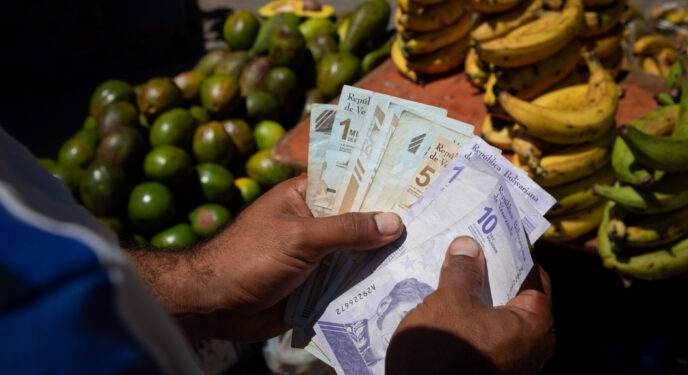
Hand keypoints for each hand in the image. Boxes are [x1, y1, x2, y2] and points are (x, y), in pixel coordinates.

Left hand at [128, 176, 403, 341]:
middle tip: (437, 223)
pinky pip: (350, 283)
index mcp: (307, 197)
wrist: (212, 306)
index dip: (384, 183)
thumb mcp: (300, 238)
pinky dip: (371, 286)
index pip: (352, 183)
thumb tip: (394, 223)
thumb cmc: (248, 259)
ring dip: (385, 258)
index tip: (422, 184)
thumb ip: (346, 230)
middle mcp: (316, 223)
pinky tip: (404, 286)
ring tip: (430, 254)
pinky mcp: (318, 286)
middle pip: (361, 221)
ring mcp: (319, 256)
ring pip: (359, 254)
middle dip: (392, 225)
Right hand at [386, 237, 553, 374]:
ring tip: (449, 276)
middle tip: (464, 251)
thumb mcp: (449, 303)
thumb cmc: (444, 354)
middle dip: (488, 275)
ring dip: (475, 299)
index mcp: (535, 324)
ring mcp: (512, 366)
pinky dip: (469, 323)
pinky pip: (483, 340)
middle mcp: (533, 348)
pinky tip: (443, 310)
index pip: (532, 274)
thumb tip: (469, 246)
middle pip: (514, 297)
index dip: (510, 251)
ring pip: (496, 320)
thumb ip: (462, 272)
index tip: (490, 231)